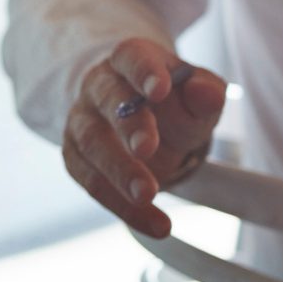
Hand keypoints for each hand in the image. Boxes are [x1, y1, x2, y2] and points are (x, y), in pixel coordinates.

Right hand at [62, 38, 226, 238]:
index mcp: (130, 60)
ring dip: (118, 170)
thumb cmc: (175, 103)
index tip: (159, 90)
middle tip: (147, 149)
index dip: (143, 72)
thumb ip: (206, 93)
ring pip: (90, 143)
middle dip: (127, 124)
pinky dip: (122, 206)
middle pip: (105, 99)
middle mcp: (98, 87)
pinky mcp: (76, 157)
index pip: (132, 58)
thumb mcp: (199, 94)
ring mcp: (82, 121)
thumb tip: (206, 96)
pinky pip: (91, 181)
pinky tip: (155, 223)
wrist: (145, 124)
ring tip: (148, 195)